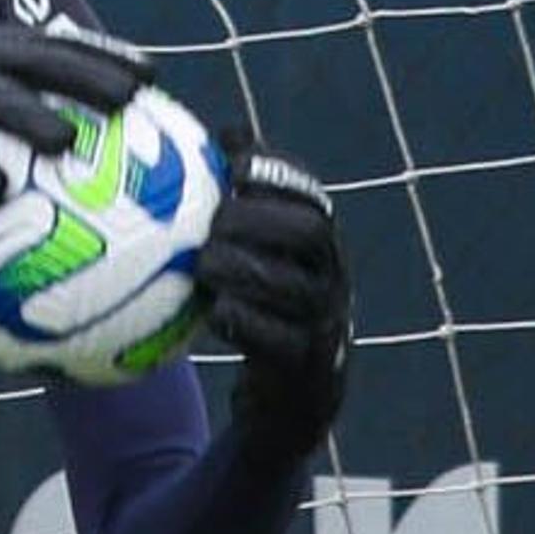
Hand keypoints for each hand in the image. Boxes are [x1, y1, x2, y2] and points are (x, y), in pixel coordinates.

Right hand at [0, 21, 152, 204]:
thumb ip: (37, 95)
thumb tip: (108, 139)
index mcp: (6, 46)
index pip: (64, 45)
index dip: (107, 56)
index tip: (152, 76)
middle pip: (40, 63)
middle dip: (85, 76)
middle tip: (127, 99)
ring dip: (32, 117)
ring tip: (66, 141)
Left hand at [204, 136, 350, 451]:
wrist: (288, 399)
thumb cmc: (260, 311)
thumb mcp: (253, 258)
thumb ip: (236, 202)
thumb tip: (216, 134)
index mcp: (318, 244)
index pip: (309, 193)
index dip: (277, 173)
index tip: (233, 163)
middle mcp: (330, 276)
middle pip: (310, 233)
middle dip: (261, 218)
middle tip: (214, 220)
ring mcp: (324, 320)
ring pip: (298, 288)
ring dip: (247, 270)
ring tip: (204, 263)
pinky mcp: (307, 363)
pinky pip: (284, 341)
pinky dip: (246, 323)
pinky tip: (212, 314)